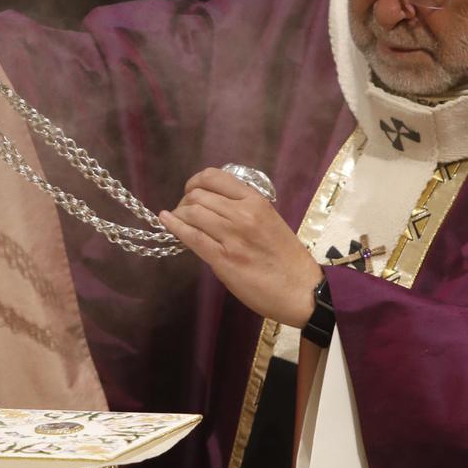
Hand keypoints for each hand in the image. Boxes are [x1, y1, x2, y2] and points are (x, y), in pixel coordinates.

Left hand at [158, 168, 322, 325]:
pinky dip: (174, 227)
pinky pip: (191, 237)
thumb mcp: (269, 222)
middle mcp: (243, 214)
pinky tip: (166, 221)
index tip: (191, 191)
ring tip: (178, 222)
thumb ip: (243, 211)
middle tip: (184, 213)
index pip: (215, 177)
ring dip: (179, 215)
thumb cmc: (287, 258)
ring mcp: (232, 236)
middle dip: (184, 201)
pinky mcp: (223, 259)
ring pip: (192, 213)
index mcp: (256, 201)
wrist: (301, 289)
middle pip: (198, 195)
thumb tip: (212, 208)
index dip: (195, 182)